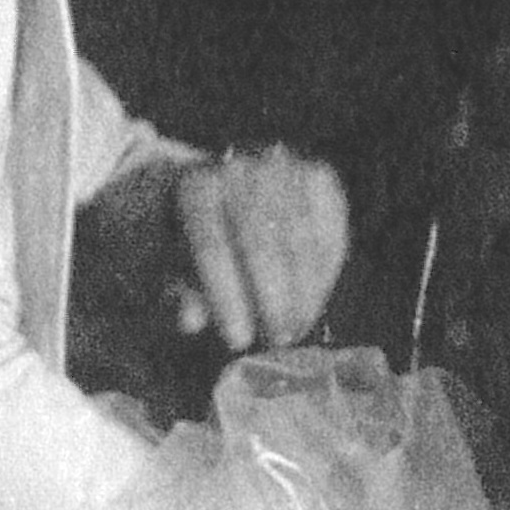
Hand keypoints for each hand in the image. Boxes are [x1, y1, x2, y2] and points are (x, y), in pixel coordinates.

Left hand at [173, 142, 348, 354]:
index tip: (237, 341)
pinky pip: (329, 232)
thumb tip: (189, 321)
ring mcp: (284, 168)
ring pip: (301, 239)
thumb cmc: (201, 238)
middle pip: (261, 241)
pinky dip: (324, 275)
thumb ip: (184, 293)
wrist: (230, 187)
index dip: (225, 297)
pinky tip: (312, 304)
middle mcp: (241, 168)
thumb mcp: (180, 265)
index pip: (210, 244)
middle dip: (272, 298)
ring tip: (295, 329)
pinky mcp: (319, 178)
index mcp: (196, 186)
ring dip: (302, 293)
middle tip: (276, 339)